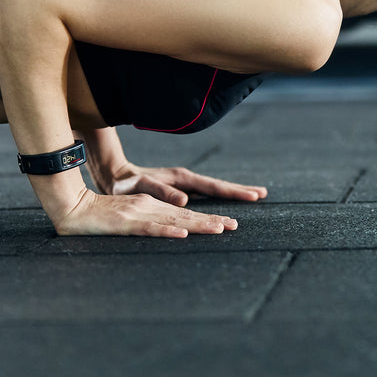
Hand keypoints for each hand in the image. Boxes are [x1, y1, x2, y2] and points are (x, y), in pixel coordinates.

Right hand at [54, 188, 238, 236]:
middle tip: (234, 226)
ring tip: (219, 229)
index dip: (207, 218)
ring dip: (197, 225)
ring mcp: (138, 213)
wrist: (71, 206)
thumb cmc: (99, 216)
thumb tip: (172, 231)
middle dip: (211, 221)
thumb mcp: (129, 217)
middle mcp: (150, 206)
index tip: (228, 224)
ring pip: (173, 220)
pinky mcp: (125, 222)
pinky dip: (166, 232)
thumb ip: (149, 222)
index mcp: (152, 206)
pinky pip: (149, 228)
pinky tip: (181, 235)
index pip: (185, 214)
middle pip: (185, 215)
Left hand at [101, 162, 267, 206]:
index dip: (233, 192)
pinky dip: (219, 195)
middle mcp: (186, 180)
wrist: (115, 175)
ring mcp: (184, 184)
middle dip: (240, 190)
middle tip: (262, 194)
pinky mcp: (180, 189)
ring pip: (214, 188)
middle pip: (218, 185)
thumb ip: (161, 191)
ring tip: (252, 195)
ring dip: (232, 192)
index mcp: (182, 179)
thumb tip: (185, 201)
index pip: (213, 186)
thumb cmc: (125, 183)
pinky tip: (226, 201)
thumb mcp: (140, 187)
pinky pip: (205, 193)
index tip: (252, 196)